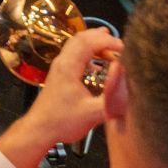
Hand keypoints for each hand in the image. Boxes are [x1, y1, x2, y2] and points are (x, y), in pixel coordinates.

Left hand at [18, 28, 120, 147]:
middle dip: (102, 38)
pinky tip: (100, 62)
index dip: (107, 41)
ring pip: (77, 44)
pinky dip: (89, 52)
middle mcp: (62, 62)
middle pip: (81, 38)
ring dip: (95, 44)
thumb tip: (127, 82)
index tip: (124, 48)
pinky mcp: (60, 73)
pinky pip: (75, 54)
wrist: (39, 129)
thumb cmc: (62, 122)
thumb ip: (112, 98)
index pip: (88, 42)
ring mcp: (60, 66)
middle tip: (120, 46)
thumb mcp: (93, 114)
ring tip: (113, 49)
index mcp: (68, 67)